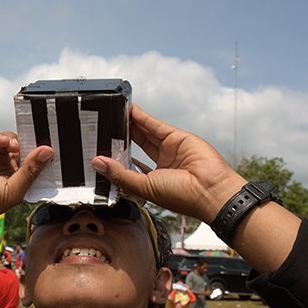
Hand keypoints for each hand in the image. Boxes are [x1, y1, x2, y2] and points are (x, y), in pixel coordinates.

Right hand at [0, 132, 53, 228]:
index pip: (35, 164)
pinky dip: (0, 137)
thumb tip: (48, 151)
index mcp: (18, 180)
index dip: (43, 156)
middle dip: (31, 144)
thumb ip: (31, 170)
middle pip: (25, 149)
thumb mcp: (14, 190)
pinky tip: (3, 142)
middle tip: (38, 139)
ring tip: (14, 147)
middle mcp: (6, 167)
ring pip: (11, 140)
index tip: (52, 148)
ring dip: (16, 141)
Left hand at [91, 105, 244, 222]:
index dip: (117, 157)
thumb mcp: (144, 187)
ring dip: (131, 124)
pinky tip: (130, 111)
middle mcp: (162, 165)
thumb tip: (97, 163)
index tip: (100, 149)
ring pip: (145, 133)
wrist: (210, 190)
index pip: (131, 165)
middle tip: (105, 127)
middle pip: (137, 146)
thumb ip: (120, 174)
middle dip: (122, 136)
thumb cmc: (182, 197)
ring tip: (114, 114)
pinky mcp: (177, 137)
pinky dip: (143, 118)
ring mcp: (170, 150)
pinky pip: (156, 126)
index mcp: (153, 181)